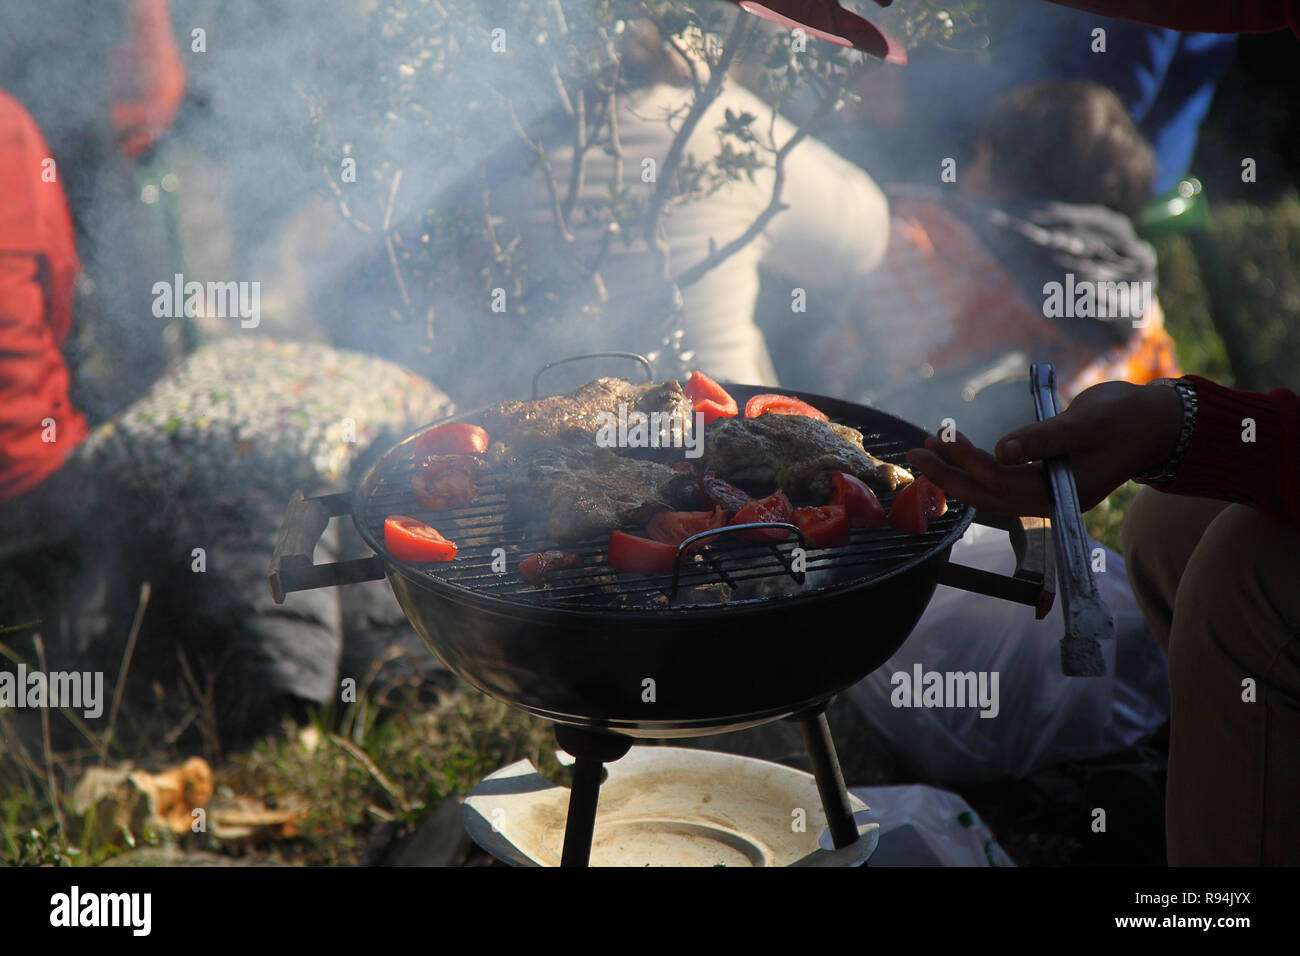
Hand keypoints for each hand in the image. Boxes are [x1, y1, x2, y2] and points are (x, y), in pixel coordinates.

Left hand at [905, 381, 1184, 516]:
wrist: (1156, 422)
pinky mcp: (1043, 477)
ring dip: (956, 472)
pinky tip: (953, 450)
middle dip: (949, 476)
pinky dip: (974, 465)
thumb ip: (1045, 437)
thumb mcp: (1088, 422)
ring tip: (926, 449)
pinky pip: (1000, 479)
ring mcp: (1047, 490)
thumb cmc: (1128, 418)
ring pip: (991, 489)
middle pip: (989, 495)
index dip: (969, 463)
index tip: (942, 439)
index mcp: (1065, 493)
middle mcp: (1051, 499)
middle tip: (914, 453)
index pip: (1004, 483)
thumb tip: (1001, 449)